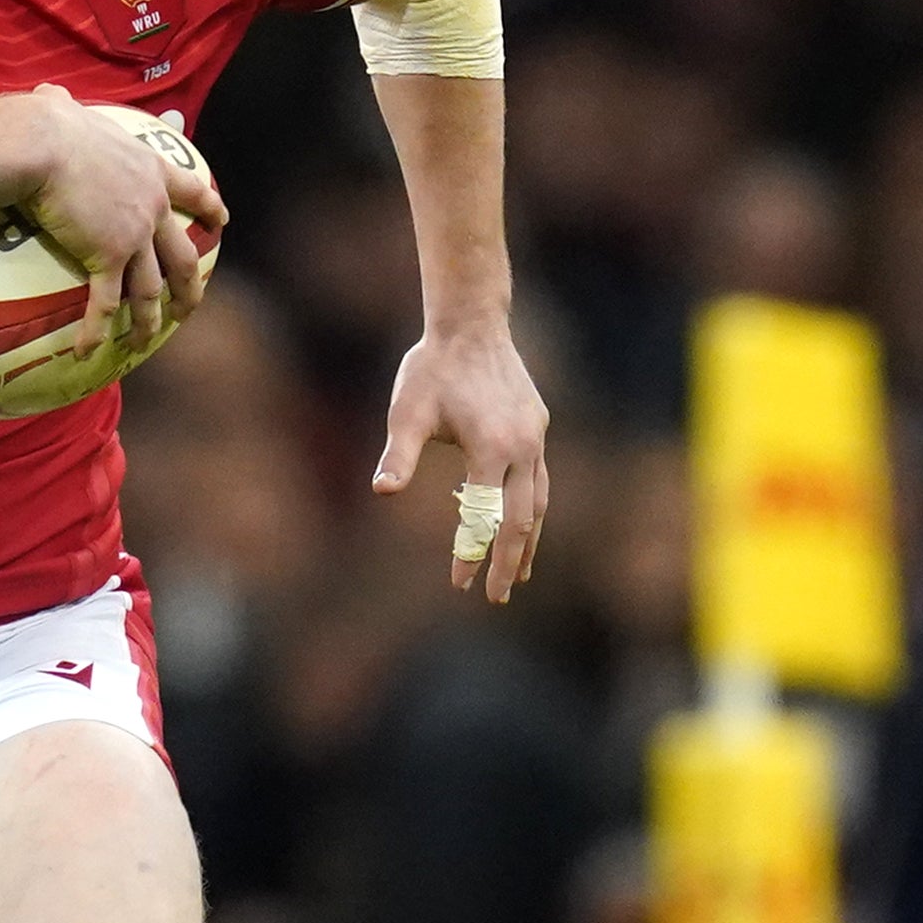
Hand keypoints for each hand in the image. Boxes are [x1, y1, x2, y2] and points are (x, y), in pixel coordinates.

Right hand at [24, 88, 224, 319]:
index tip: (222, 221)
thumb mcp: (69, 112)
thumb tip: (47, 98)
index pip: (191, 191)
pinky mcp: (107, 257)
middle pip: (182, 254)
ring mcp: (133, 236)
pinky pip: (104, 303)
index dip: (209, 208)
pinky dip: (96, 330)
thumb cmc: (53, 126)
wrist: (45, 146)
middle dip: (190, 284)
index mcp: (149, 171)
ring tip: (147, 341)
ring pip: (150, 288)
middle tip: (190, 305)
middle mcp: (150, 207)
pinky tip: (87, 350)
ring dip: (150, 318)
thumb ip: (65, 107)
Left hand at [373, 321, 550, 602]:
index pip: (483, 517)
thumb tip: (383, 491)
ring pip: (539, 503)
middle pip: (521, 520)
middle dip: (507, 562)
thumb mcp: (407, 411)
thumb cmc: (431, 369)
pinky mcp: (538, 429)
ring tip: (519, 574)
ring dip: (528, 542)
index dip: (471, 554)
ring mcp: (536, 439)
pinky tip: (522, 526)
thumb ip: (399, 454)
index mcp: (492, 449)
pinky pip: (540, 482)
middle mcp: (523, 449)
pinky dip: (533, 511)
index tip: (458, 584)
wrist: (471, 325)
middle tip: (496, 597)